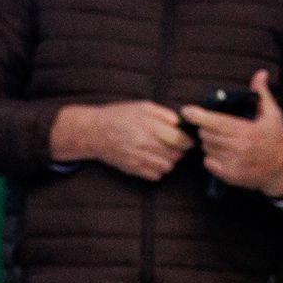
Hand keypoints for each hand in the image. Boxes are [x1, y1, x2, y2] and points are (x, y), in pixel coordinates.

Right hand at [50, 99, 194, 180]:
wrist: (94, 132)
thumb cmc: (119, 116)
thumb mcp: (143, 106)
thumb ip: (164, 114)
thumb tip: (180, 123)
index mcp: (149, 126)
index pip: (179, 140)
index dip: (187, 141)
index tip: (187, 140)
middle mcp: (145, 143)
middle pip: (176, 155)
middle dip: (180, 151)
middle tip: (175, 146)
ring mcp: (138, 158)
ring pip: (168, 167)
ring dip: (170, 161)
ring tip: (164, 153)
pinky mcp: (133, 169)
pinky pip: (156, 176)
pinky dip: (159, 170)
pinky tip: (154, 160)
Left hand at [180, 72, 282, 198]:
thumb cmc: (278, 139)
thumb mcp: (273, 114)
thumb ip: (262, 94)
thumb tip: (261, 73)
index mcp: (247, 131)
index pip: (217, 122)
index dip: (199, 115)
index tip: (186, 110)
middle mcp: (239, 147)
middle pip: (207, 135)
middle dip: (206, 128)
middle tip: (215, 127)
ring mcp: (234, 163)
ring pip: (207, 148)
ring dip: (209, 143)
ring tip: (222, 140)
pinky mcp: (231, 176)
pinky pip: (209, 163)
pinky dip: (211, 158)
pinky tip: (222, 154)